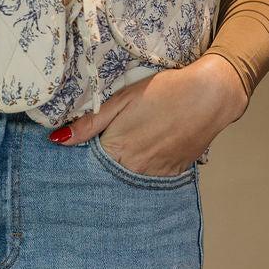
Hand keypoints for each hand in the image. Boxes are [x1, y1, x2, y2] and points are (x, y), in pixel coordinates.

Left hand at [49, 53, 248, 175]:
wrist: (210, 95)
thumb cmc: (164, 91)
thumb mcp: (122, 100)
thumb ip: (90, 124)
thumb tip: (58, 140)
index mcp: (117, 151)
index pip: (91, 166)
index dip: (89, 156)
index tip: (89, 148)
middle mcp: (134, 170)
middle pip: (110, 175)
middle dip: (107, 164)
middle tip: (119, 141)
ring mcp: (155, 175)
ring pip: (131, 177)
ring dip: (129, 167)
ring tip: (139, 141)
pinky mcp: (173, 174)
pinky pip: (152, 177)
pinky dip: (148, 167)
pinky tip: (155, 147)